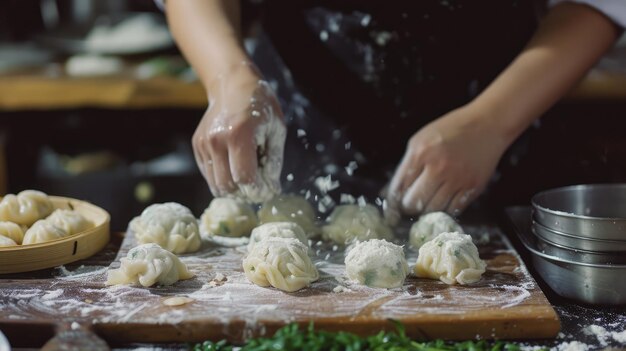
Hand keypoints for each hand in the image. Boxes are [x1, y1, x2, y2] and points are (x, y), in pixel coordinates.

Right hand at [192, 64, 285, 202]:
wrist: (233, 83)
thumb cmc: (261, 106)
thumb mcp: (276, 129)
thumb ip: (274, 161)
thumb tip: (271, 190)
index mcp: (239, 134)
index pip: (244, 177)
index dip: (258, 190)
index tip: (268, 190)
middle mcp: (217, 140)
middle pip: (227, 186)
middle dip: (245, 193)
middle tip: (258, 187)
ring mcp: (203, 143)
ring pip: (215, 185)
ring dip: (233, 188)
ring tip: (248, 176)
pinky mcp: (197, 145)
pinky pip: (209, 174)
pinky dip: (223, 178)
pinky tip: (235, 165)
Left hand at [385, 104, 511, 220]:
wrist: (487, 125)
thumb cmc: (450, 130)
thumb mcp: (420, 140)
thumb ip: (406, 165)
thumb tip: (391, 192)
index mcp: (420, 153)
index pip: (399, 187)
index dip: (393, 201)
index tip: (392, 210)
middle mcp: (437, 167)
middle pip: (414, 203)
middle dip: (408, 207)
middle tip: (410, 206)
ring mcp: (457, 179)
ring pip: (433, 210)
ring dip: (426, 211)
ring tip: (426, 204)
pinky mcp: (472, 187)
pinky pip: (453, 210)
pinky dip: (445, 210)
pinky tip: (442, 203)